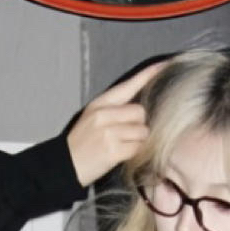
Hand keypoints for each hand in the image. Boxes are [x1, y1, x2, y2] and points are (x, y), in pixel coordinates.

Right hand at [65, 58, 164, 187]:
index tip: (165, 64)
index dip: (148, 75)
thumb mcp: (92, 119)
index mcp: (99, 104)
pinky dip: (134, 153)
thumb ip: (114, 110)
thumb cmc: (82, 144)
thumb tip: (141, 110)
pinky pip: (138, 147)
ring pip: (142, 131)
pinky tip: (121, 155)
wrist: (64, 166)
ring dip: (138, 141)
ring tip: (122, 146)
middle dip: (139, 124)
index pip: (128, 86)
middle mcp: (103, 115)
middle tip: (126, 135)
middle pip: (140, 112)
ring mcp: (108, 132)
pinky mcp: (113, 150)